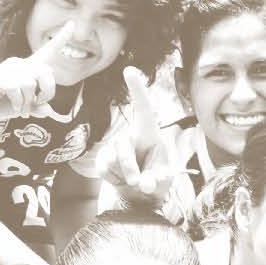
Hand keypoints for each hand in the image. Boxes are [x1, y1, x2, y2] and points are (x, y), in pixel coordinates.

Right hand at [0, 19, 77, 119]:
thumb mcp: (22, 108)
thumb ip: (36, 108)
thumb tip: (48, 110)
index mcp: (27, 68)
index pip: (47, 52)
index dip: (61, 39)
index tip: (73, 24)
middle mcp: (18, 65)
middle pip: (45, 72)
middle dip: (47, 93)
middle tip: (37, 105)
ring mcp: (5, 70)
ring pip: (30, 84)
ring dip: (29, 103)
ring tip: (20, 109)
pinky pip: (15, 89)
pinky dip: (18, 104)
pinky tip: (13, 107)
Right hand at [99, 68, 184, 204]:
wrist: (140, 194)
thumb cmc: (156, 178)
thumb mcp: (162, 178)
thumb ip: (155, 179)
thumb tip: (144, 185)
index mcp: (149, 133)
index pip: (144, 108)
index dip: (137, 89)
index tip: (129, 70)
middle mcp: (130, 135)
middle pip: (124, 147)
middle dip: (130, 167)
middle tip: (139, 183)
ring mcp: (115, 146)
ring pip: (113, 160)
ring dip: (126, 176)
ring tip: (136, 181)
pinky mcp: (103, 158)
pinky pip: (104, 169)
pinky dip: (115, 180)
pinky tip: (122, 180)